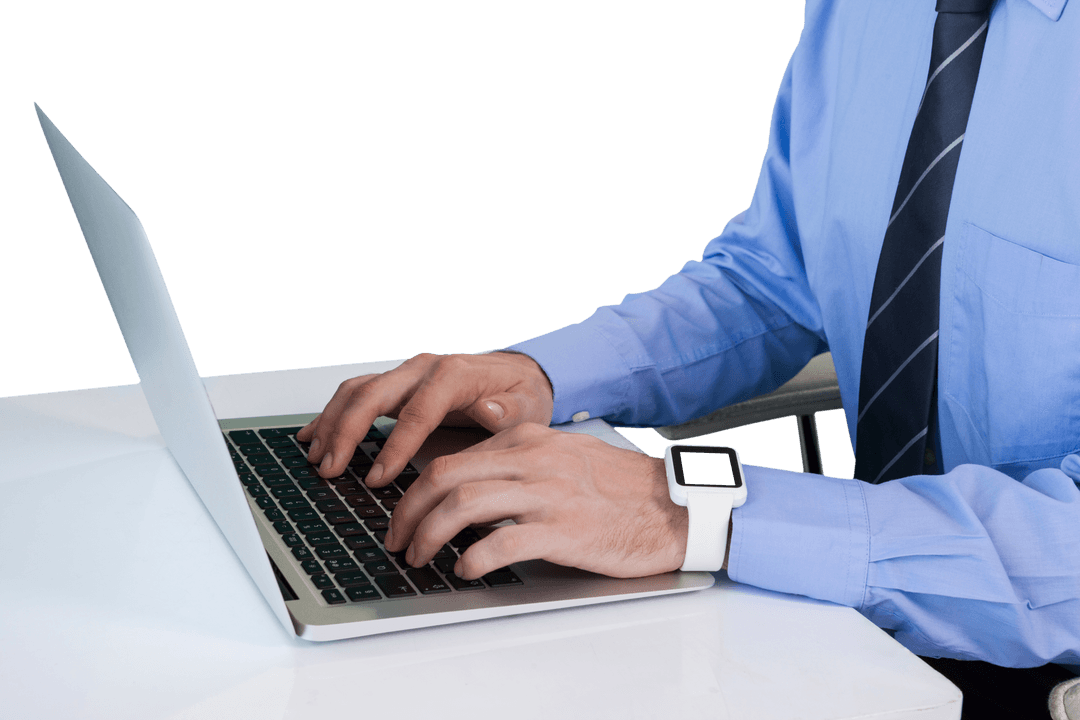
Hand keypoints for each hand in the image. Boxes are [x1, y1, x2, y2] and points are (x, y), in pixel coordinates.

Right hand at [297, 352, 552, 483]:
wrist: (518, 376)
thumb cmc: (521, 395)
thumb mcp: (528, 406)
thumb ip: (510, 412)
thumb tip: (490, 411)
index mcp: (454, 375)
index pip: (418, 411)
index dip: (396, 445)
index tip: (379, 478)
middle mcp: (423, 369)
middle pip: (373, 394)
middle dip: (347, 432)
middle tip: (331, 469)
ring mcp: (406, 375)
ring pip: (357, 391)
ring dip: (332, 424)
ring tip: (318, 459)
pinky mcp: (396, 385)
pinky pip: (355, 394)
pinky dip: (331, 414)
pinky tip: (312, 436)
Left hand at [385, 423, 689, 579]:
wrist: (674, 506)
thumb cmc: (619, 488)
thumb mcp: (563, 458)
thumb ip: (518, 466)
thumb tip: (468, 490)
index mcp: (529, 441)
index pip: (452, 459)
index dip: (414, 490)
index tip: (402, 513)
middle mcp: (534, 461)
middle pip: (446, 476)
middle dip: (407, 511)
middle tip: (396, 538)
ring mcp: (548, 494)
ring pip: (464, 504)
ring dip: (429, 534)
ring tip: (418, 557)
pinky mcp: (564, 530)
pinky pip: (502, 541)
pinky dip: (472, 557)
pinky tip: (464, 569)